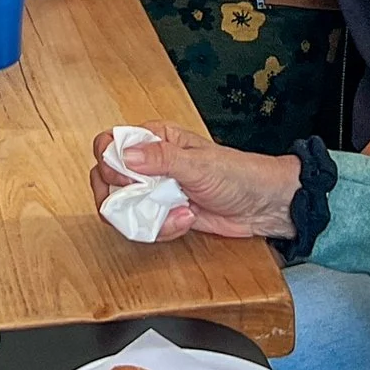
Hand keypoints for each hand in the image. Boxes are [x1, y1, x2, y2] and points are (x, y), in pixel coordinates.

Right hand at [88, 122, 298, 240]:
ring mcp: (154, 191)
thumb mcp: (198, 163)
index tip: (122, 177)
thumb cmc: (237, 174)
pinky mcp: (163, 214)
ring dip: (144, 216)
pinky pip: (143, 226)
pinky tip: (186, 220)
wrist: (262, 206)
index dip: (108, 161)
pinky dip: (161, 229)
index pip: (110, 144)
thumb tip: (125, 155)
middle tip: (140, 200)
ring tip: (176, 213)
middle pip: (106, 178)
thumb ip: (160, 159)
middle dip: (120, 196)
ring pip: (122, 207)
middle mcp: (149, 164)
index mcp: (154, 139)